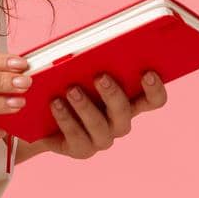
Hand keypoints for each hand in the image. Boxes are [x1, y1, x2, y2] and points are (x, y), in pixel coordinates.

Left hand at [25, 69, 166, 161]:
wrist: (44, 118)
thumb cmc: (69, 86)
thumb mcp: (82, 72)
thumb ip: (93, 62)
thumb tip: (91, 48)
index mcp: (128, 102)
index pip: (154, 100)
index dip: (155, 89)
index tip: (147, 73)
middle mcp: (119, 122)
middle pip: (125, 112)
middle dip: (113, 94)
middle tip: (100, 77)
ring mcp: (102, 138)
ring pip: (100, 126)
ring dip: (86, 107)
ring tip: (71, 90)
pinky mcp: (81, 149)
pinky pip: (77, 137)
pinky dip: (66, 118)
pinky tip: (56, 104)